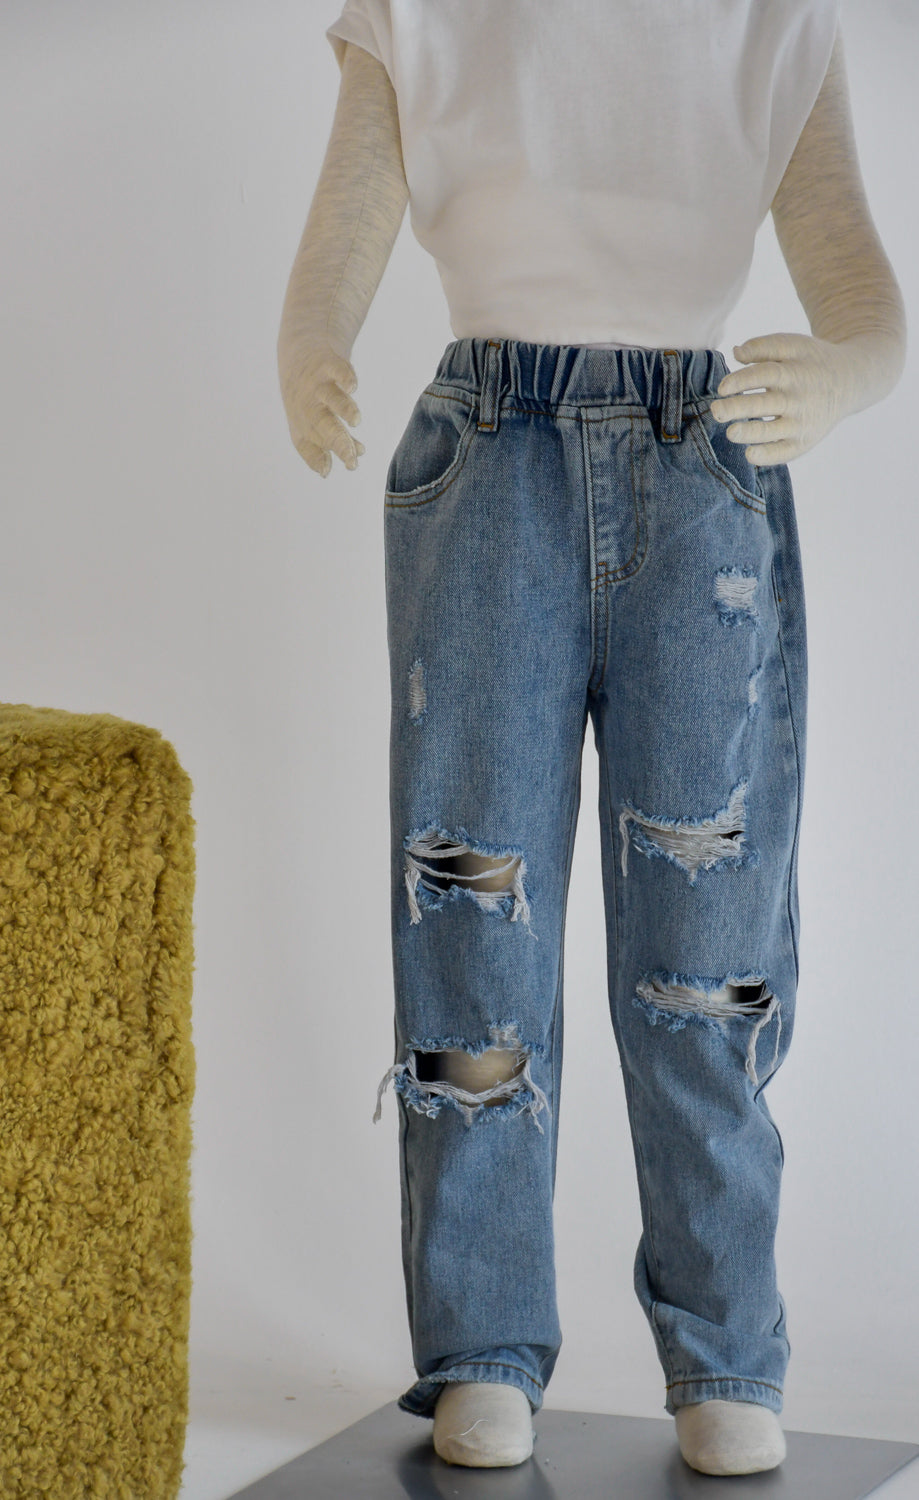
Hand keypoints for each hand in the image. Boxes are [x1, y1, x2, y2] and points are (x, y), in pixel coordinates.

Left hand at [279, 341, 364, 477]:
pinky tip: (352, 387)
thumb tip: (357, 456)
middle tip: (352, 461)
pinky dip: (345, 377)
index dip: (319, 458)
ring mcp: (317, 384)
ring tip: (356, 421)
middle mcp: (308, 405)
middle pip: (324, 426)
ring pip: (331, 398)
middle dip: (339, 444)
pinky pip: (337, 370)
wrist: (298, 349)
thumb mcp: (313, 421)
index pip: (311, 445)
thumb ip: (334, 441)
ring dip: (343, 409)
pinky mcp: (327, 363)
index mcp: (302, 424)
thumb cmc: (308, 395)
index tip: (330, 470)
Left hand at [710, 332, 850, 465]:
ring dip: (750, 433)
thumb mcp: (794, 346)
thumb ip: (764, 347)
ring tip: (730, 433)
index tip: (723, 388)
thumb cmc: (810, 363)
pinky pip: (784, 452)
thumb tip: (736, 352)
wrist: (850, 381)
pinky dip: (767, 456)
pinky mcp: (804, 441)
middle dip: (738, 408)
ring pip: (772, 431)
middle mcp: (798, 398)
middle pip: (765, 404)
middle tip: (716, 411)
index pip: (765, 374)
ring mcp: (802, 422)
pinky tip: (749, 454)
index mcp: (794, 371)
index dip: (741, 380)